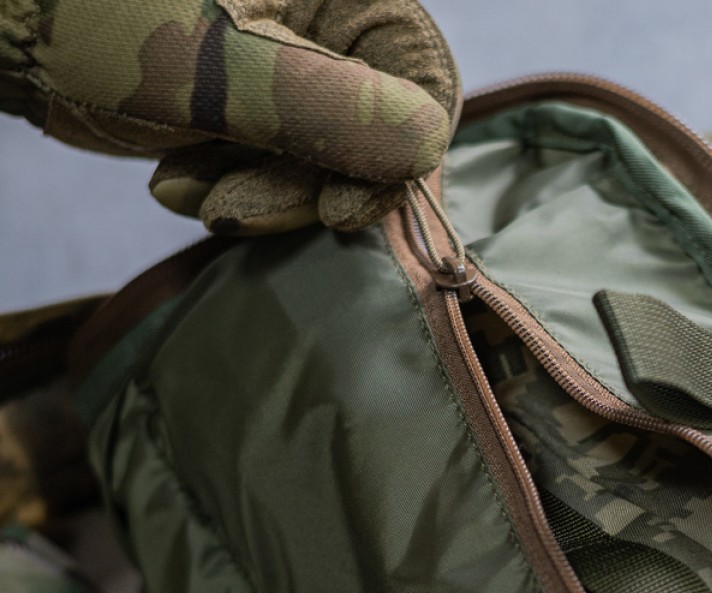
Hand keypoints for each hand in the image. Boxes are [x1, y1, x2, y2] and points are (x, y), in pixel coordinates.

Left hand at [0, 0, 458, 231]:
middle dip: (304, 186)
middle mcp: (323, 22)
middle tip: (236, 211)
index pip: (419, 74)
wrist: (0, 27)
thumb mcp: (213, 66)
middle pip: (374, 130)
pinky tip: (175, 182)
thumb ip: (326, 107)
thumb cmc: (93, 16)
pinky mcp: (251, 107)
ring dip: (261, 196)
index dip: (396, 155)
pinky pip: (276, 168)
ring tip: (189, 194)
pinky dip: (230, 189)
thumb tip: (426, 146)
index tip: (339, 213)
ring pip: (325, 161)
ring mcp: (288, 67)